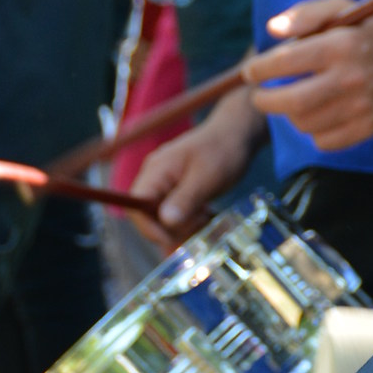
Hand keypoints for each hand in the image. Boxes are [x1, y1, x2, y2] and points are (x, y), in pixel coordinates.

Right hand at [132, 90, 263, 245]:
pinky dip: (186, 220)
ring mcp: (165, 182)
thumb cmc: (224, 151)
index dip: (148, 227)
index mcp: (156, 170)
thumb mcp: (207, 177)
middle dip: (167, 229)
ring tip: (204, 224)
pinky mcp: (177, 188)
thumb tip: (166, 220)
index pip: (135, 205)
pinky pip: (173, 211)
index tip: (171, 239)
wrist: (238, 134)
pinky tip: (203, 220)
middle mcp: (154, 176)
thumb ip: (185, 198)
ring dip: (179, 227)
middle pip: (146, 214)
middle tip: (196, 231)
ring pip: (161, 216)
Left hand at [245, 0, 372, 153]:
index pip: (285, 62)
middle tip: (260, 96)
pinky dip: (313, 130)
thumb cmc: (367, 30)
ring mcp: (361, 106)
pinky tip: (319, 114)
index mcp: (340, 45)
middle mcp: (351, 78)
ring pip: (304, 123)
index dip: (259, 70)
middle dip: (265, 100)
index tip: (252, 73)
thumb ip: (304, 14)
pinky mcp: (368, 128)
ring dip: (290, 114)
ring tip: (293, 101)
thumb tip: (271, 30)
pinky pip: (324, 141)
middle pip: (290, 102)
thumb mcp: (340, 8)